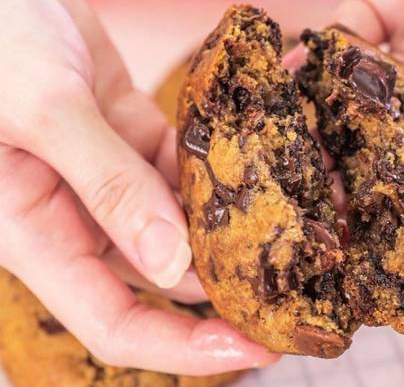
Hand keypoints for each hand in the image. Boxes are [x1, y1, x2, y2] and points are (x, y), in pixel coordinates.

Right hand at [0, 0, 277, 373]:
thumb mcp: (41, 109)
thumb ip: (107, 185)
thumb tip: (172, 265)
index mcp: (38, 235)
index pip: (115, 322)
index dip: (186, 347)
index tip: (257, 347)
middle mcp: (80, 215)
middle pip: (166, 274)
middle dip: (235, 277)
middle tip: (308, 271)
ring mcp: (110, 173)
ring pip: (187, 214)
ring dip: (242, 210)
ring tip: (312, 201)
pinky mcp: (132, 131)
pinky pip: (189, 158)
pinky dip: (227, 153)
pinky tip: (274, 142)